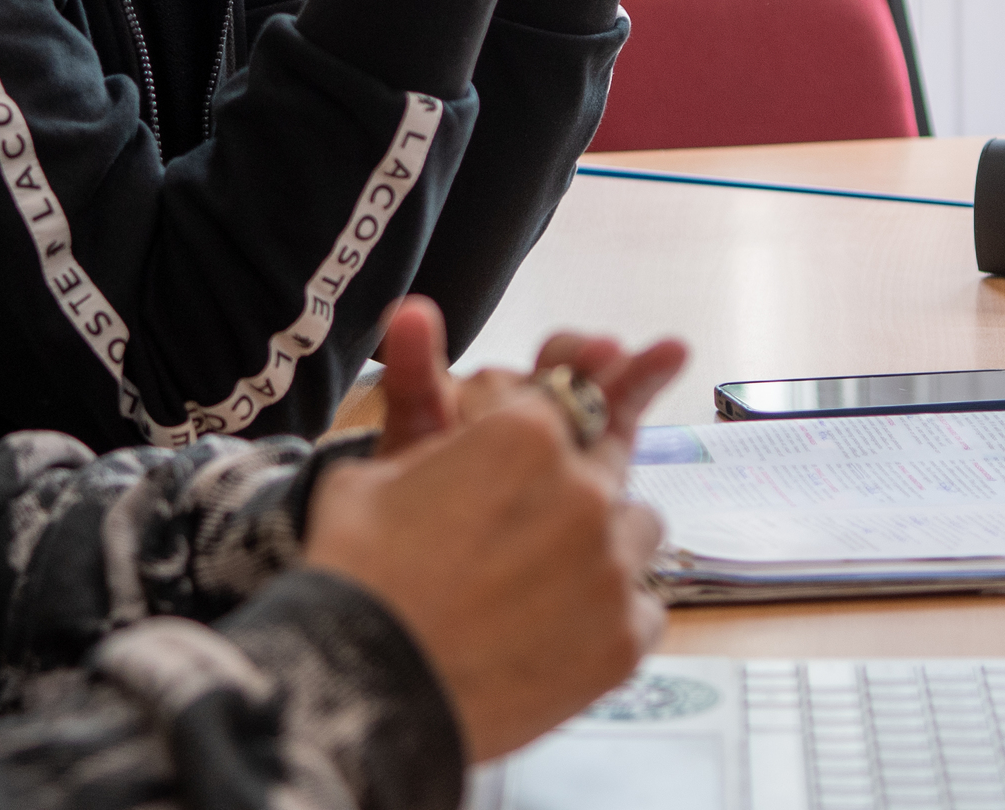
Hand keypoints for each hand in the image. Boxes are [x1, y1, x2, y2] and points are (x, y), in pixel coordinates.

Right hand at [302, 323, 686, 761]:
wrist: (365, 689)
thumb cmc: (359, 574)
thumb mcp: (373, 467)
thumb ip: (414, 387)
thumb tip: (415, 315)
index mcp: (525, 432)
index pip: (564, 403)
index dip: (544, 426)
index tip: (530, 448)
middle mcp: (583, 487)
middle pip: (611, 460)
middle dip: (580, 480)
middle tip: (532, 522)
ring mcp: (612, 564)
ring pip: (639, 530)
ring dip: (605, 542)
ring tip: (545, 578)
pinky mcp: (626, 637)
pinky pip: (645, 607)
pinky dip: (612, 614)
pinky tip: (558, 629)